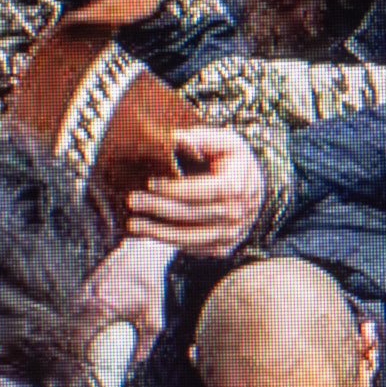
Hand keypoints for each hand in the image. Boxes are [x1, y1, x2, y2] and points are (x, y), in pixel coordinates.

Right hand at [85, 237, 177, 357]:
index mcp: (101, 309)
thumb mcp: (154, 318)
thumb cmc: (151, 285)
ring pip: (74, 311)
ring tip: (85, 335)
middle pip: (73, 324)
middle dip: (76, 339)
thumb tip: (138, 358)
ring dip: (77, 324)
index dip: (78, 350)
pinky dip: (81, 310)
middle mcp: (89, 298)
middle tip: (84, 350)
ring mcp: (87, 286)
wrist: (146, 254)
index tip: (83, 359)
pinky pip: (79, 299)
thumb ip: (146, 341)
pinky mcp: (89, 278)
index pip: (79, 335)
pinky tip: (90, 315)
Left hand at [125, 127, 267, 256]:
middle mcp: (238, 214)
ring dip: (158, 233)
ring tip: (132, 225)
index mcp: (238, 186)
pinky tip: (147, 233)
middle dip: (159, 209)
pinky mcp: (222, 248)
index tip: (149, 182)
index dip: (175, 188)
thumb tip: (174, 138)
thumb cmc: (234, 161)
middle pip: (192, 214)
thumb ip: (202, 137)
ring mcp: (231, 235)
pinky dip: (168, 243)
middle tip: (132, 201)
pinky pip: (193, 248)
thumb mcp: (227, 141)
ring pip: (190, 238)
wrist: (253, 188)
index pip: (203, 190)